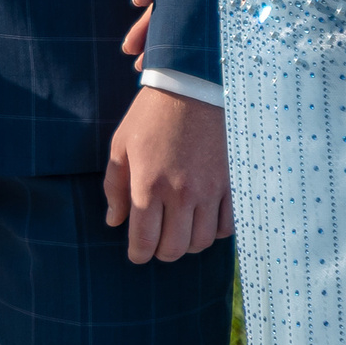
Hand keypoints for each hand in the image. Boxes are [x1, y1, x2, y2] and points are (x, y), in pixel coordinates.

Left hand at [103, 85, 232, 263]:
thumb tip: (114, 222)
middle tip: (155, 245)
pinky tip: (201, 221)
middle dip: (161, 253)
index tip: (136, 255)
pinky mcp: (231, 186)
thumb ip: (115, 187)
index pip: (144, 239)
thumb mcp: (121, 146)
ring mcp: (210, 191)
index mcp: (149, 184)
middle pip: (175, 248)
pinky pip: (226, 227)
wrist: (192, 89)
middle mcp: (182, 193)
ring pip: (201, 242)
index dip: (138, 254)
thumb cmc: (151, 116)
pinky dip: (212, 232)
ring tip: (177, 232)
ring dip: (186, 244)